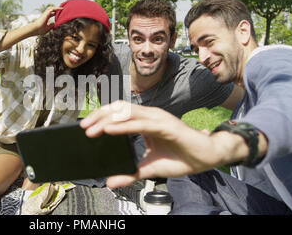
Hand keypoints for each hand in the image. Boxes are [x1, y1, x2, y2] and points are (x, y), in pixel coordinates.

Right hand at [31, 6, 62, 35]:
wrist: (35, 29)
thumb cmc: (40, 30)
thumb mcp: (47, 28)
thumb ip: (51, 25)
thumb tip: (54, 23)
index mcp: (45, 18)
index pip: (51, 14)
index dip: (55, 13)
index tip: (60, 14)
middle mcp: (45, 15)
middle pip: (52, 10)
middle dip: (56, 9)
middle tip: (62, 9)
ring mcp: (45, 14)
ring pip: (52, 8)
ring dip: (57, 7)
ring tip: (63, 8)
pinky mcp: (46, 13)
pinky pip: (52, 9)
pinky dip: (57, 8)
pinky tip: (61, 8)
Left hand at [80, 101, 223, 188]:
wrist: (207, 158)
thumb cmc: (182, 158)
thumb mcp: (150, 169)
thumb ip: (131, 173)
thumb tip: (111, 181)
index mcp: (145, 122)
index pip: (118, 114)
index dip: (101, 118)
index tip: (86, 127)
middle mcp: (150, 116)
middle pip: (118, 109)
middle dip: (99, 116)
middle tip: (83, 127)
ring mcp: (157, 119)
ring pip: (127, 112)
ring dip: (107, 120)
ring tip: (91, 129)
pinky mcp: (166, 125)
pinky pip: (140, 123)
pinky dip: (123, 125)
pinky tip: (110, 129)